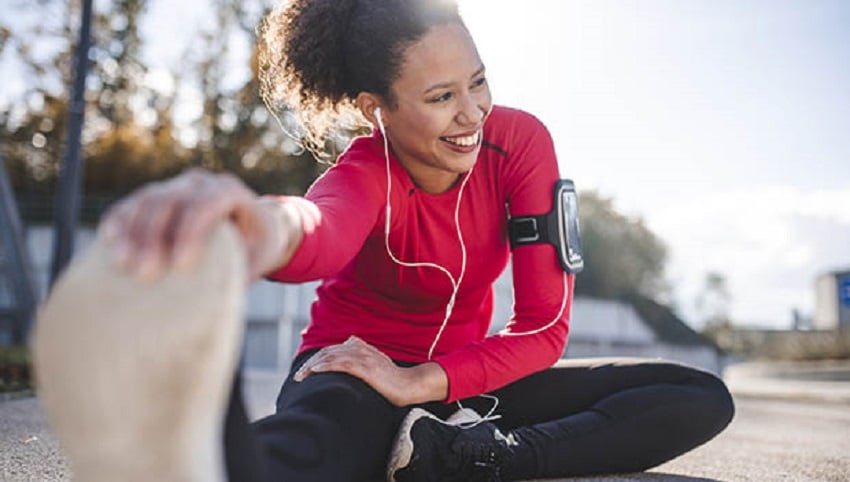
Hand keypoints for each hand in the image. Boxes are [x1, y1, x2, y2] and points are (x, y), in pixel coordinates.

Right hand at [100, 168, 300, 280]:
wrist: (252, 226)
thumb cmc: (256, 246)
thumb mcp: (258, 258)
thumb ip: (241, 270)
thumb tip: (217, 299)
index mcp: (230, 192)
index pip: (206, 204)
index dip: (190, 232)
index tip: (179, 266)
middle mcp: (201, 183)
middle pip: (171, 201)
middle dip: (154, 236)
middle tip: (145, 273)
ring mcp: (177, 186)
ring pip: (147, 200)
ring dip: (132, 231)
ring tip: (123, 264)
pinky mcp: (158, 196)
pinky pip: (133, 203)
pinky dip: (120, 219)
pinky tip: (110, 241)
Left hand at [294, 336, 447, 405]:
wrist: (409, 385)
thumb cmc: (393, 381)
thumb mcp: (375, 367)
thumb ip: (362, 361)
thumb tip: (348, 366)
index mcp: (361, 348)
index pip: (333, 349)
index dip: (318, 358)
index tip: (307, 370)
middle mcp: (360, 349)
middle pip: (328, 352)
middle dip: (311, 363)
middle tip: (299, 376)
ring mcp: (363, 357)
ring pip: (331, 356)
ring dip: (313, 366)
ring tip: (301, 376)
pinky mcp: (365, 368)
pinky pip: (341, 363)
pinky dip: (325, 366)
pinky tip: (315, 370)